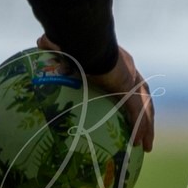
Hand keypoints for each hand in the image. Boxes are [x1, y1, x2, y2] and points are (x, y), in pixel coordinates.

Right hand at [41, 37, 154, 151]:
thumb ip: (54, 47)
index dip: (133, 94)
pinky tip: (137, 144)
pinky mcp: (127, 87)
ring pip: (144, 107)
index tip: (131, 109)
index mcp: (117, 63)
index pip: (129, 81)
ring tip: (146, 147)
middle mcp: (128, 71)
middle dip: (146, 115)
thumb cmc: (73, 42)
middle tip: (145, 134)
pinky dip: (138, 127)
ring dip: (147, 127)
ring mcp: (130, 79)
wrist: (84, 40)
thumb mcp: (63, 47)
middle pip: (144, 96)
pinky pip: (135, 112)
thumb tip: (39, 42)